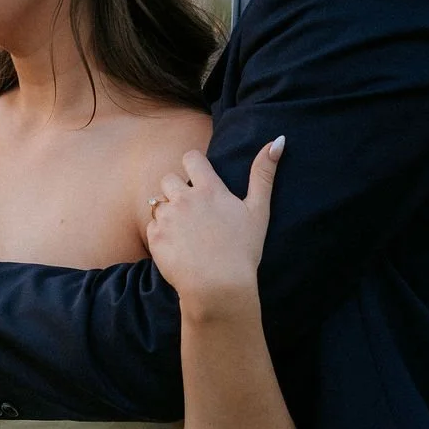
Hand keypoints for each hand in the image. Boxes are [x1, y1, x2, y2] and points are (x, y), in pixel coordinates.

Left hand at [147, 139, 283, 315]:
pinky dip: (161, 233)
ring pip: (158, 202)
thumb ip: (264, 174)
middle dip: (178, 189)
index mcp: (209, 189)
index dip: (194, 166)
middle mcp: (184, 199)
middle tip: (193, 211)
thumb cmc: (242, 251)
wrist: (218, 287)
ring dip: (168, 211)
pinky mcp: (155, 238)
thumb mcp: (258, 210)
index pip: (191, 158)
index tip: (200, 179)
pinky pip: (151, 226)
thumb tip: (278, 140)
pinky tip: (178, 247)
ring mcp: (167, 218)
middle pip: (169, 177)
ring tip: (186, 231)